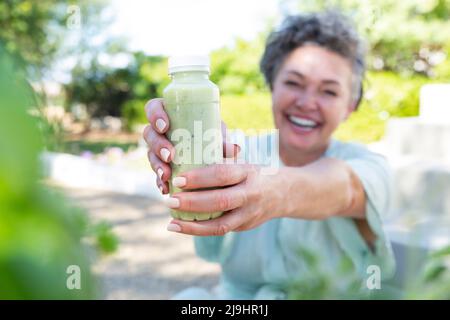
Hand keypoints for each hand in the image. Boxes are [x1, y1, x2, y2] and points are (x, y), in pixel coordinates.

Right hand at [143, 98, 239, 192]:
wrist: (213, 157)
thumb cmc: (212, 137)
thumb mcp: (217, 136)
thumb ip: (223, 141)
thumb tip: (234, 149)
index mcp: (171, 114)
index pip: (154, 108)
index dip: (155, 115)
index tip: (165, 126)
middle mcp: (160, 131)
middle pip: (149, 133)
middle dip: (157, 145)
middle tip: (170, 155)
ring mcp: (158, 150)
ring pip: (151, 155)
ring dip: (157, 165)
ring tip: (167, 175)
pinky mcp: (161, 167)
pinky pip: (156, 174)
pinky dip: (160, 182)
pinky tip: (165, 189)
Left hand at [165, 164, 286, 235]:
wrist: (283, 192)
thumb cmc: (253, 172)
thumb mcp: (242, 161)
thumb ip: (222, 157)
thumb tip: (190, 148)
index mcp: (248, 172)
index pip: (222, 174)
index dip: (199, 178)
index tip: (178, 179)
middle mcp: (250, 194)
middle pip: (220, 201)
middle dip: (192, 202)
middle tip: (170, 200)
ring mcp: (249, 213)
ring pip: (221, 224)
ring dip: (193, 225)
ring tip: (171, 222)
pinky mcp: (244, 226)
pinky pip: (220, 231)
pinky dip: (198, 231)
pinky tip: (180, 227)